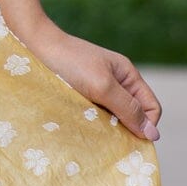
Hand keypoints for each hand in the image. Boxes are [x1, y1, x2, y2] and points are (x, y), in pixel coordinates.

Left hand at [20, 16, 161, 141]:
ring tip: (90, 131)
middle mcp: (116, 83)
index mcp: (128, 76)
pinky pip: (94, 115)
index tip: (128, 140)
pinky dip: (91, 123)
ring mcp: (97, 89)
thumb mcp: (103, 86)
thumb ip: (128, 109)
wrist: (32, 46)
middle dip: (125, 129)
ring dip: (106, 127)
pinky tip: (80, 126)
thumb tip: (154, 136)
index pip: (151, 108)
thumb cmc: (69, 63)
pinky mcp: (79, 95)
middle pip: (133, 115)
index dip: (146, 126)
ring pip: (112, 117)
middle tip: (107, 138)